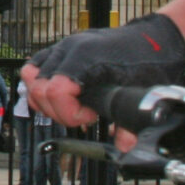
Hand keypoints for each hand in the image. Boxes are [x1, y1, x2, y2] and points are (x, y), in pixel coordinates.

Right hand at [21, 12, 184, 127]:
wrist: (153, 39)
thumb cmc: (149, 60)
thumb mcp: (144, 93)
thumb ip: (130, 123)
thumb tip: (123, 145)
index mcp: (87, 57)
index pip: (54, 91)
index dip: (69, 113)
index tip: (90, 116)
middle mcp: (69, 49)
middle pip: (38, 88)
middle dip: (59, 111)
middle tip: (84, 114)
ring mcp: (62, 47)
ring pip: (31, 78)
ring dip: (46, 100)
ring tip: (73, 105)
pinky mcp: (61, 50)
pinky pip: (34, 68)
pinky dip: (42, 86)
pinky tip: (65, 95)